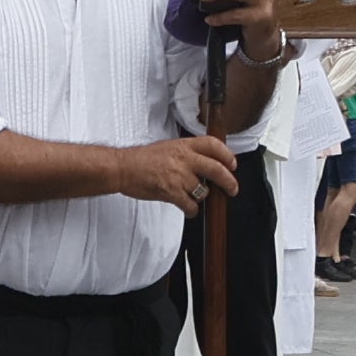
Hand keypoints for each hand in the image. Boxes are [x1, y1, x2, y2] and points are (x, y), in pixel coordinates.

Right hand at [116, 133, 243, 212]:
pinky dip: (192, 210)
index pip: (213, 145)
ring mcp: (179, 176)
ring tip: (194, 197)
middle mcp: (184, 159)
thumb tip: (206, 164)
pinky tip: (188, 209)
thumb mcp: (168, 147)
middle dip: (229, 182)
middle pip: (217, 169)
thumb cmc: (142, 159)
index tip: (232, 164)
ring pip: (203, 191)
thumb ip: (187, 153)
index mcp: (184, 145)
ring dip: (202, 198)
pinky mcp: (171, 192)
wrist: (123, 168)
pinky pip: (191, 205)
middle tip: (232, 189)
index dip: (227, 155)